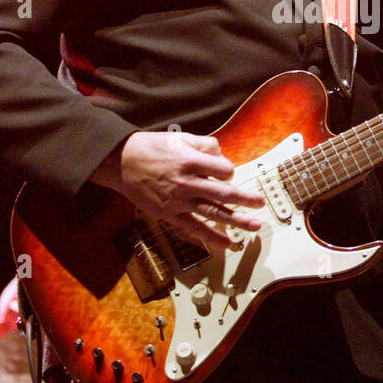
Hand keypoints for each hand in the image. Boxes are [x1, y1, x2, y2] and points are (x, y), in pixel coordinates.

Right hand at [90, 131, 264, 248]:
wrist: (121, 162)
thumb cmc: (152, 148)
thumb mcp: (180, 138)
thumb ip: (205, 145)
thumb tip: (223, 156)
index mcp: (191, 161)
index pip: (224, 169)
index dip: (229, 170)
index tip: (226, 171)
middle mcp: (187, 183)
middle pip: (224, 193)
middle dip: (245, 199)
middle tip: (260, 203)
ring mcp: (179, 201)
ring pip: (213, 213)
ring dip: (236, 220)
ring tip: (253, 226)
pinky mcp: (170, 214)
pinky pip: (193, 228)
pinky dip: (210, 237)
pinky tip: (226, 244)